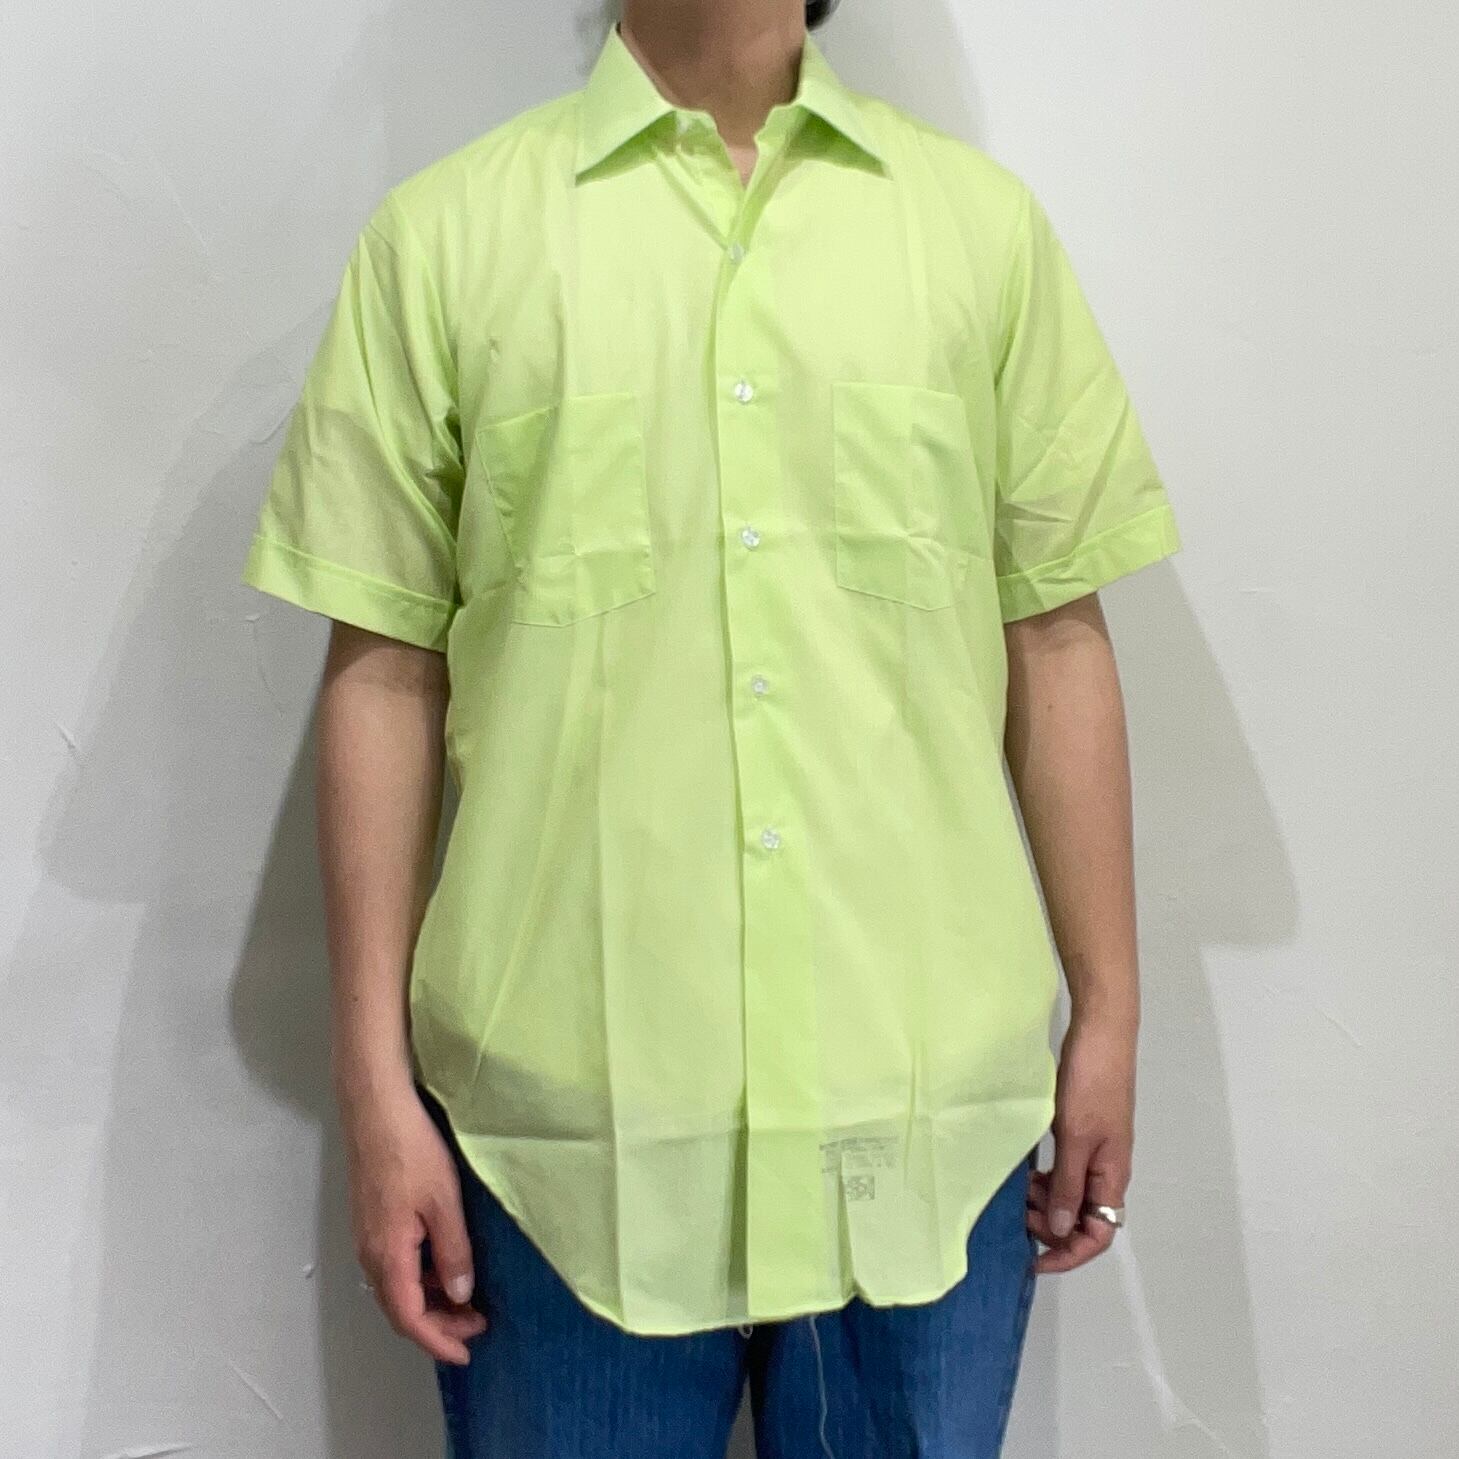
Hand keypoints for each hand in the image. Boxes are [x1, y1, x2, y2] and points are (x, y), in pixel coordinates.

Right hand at [341, 1081, 487, 1363]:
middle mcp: (370, 1253)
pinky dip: (421, 1277)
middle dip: (438, 1324)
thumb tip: (461, 1296)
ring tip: (467, 1299)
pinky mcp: (371, 1219)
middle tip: (477, 1326)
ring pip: (397, 1287)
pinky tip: (445, 1265)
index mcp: (387, 1255)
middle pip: (400, 1308)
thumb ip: (453, 1252)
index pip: (410, 1318)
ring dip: (430, 1301)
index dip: (438, 1340)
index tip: (466, 1353)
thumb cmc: (412, 1151)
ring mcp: (367, 1236)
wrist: (375, 1109)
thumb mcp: (444, 1202)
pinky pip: (395, 1265)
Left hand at [1026, 1010, 1134, 1274]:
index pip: (1098, 1235)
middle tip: (1016, 1217)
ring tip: (1016, 1195)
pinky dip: (1047, 1179)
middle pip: (1084, 1219)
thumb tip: (1059, 1231)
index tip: (1033, 1259)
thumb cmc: (1091, 1085)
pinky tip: (1025, 1173)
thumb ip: (1067, 1185)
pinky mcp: (1083, 1131)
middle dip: (1052, 1228)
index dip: (1068, 1254)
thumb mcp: (1075, 1138)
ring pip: (1072, 1195)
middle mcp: (1107, 1169)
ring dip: (1046, 1203)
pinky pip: (1066, 1171)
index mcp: (1112, 1176)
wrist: (1102, 1035)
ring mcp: (1096, 1150)